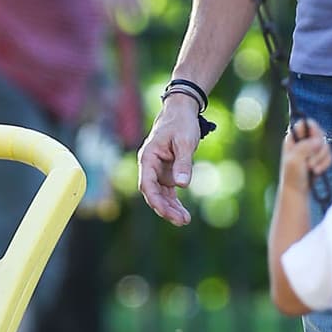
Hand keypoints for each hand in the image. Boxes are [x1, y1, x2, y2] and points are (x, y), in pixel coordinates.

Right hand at [137, 94, 202, 225]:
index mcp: (148, 157)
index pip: (147, 184)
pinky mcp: (167, 172)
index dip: (155, 200)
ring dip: (171, 208)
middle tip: (181, 220)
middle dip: (165, 208)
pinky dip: (174, 201)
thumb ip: (183, 163)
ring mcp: (158, 170)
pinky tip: (183, 213)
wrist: (182, 111)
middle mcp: (150, 166)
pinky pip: (168, 191)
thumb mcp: (185, 142)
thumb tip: (182, 185)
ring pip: (161, 194)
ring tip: (185, 220)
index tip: (166, 211)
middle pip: (153, 193)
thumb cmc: (181, 123)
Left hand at [279, 120, 331, 190]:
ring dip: (321, 159)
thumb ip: (304, 148)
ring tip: (312, 169)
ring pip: (326, 146)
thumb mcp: (295, 161)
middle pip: (319, 134)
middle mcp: (303, 141)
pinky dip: (325, 164)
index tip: (314, 142)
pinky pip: (330, 156)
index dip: (313, 130)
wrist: (297, 191)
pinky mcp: (320, 157)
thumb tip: (318, 140)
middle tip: (310, 161)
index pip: (306, 124)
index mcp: (293, 138)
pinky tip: (317, 172)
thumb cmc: (292, 176)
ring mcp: (312, 149)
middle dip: (318, 149)